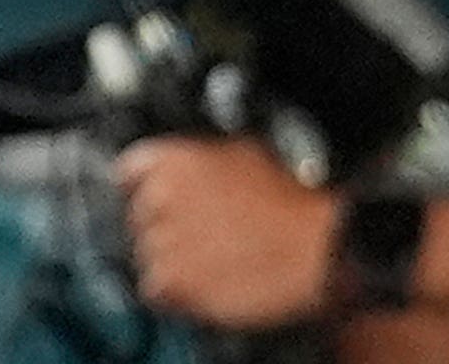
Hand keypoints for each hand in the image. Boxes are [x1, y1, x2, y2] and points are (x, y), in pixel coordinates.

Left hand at [118, 137, 342, 333]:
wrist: (320, 243)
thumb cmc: (295, 198)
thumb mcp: (241, 152)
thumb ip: (199, 161)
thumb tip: (190, 170)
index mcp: (170, 159)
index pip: (128, 175)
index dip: (148, 192)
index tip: (165, 205)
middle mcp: (159, 197)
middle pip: (139, 220)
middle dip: (165, 231)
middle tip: (202, 240)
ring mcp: (164, 241)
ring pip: (147, 258)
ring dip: (172, 264)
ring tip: (214, 263)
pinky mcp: (175, 282)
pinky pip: (157, 292)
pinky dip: (178, 295)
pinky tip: (210, 284)